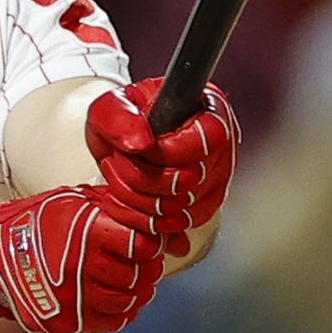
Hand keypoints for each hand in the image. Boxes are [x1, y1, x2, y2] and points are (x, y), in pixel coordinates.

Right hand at [0, 187, 163, 332]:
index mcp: (87, 231)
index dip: (149, 244)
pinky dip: (122, 313)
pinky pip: (110, 322)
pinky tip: (119, 300)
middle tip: (145, 264)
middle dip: (147, 269)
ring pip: (127, 301)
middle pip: (138, 276)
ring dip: (137, 292)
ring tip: (133, 282)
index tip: (145, 243)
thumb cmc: (33, 222)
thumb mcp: (73, 200)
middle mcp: (81, 265)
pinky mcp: (64, 319)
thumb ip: (116, 208)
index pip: (142, 245)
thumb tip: (159, 223)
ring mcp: (72, 296)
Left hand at [83, 78, 239, 256]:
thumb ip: (120, 118)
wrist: (122, 141)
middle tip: (120, 161)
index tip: (142, 148)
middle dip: (142, 177)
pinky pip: (180, 224)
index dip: (169, 150)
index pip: (208, 137)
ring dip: (139, 199)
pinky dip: (147, 218)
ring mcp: (217, 177)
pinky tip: (132, 199)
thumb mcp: (110, 108)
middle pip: (192, 179)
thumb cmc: (124, 119)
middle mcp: (221, 144)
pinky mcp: (205, 204)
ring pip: (183, 208)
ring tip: (122, 178)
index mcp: (208, 109)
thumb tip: (142, 143)